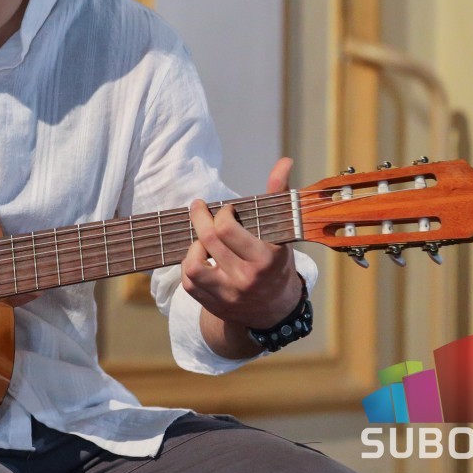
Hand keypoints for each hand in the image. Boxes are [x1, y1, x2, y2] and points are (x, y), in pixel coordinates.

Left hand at [181, 158, 300, 333]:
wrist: (274, 310)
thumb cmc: (277, 263)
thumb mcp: (283, 233)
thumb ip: (279, 197)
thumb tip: (284, 162)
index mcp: (265, 260)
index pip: (227, 229)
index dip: (221, 213)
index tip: (226, 209)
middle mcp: (246, 279)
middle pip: (208, 241)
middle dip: (199, 217)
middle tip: (199, 207)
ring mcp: (228, 294)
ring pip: (193, 265)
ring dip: (193, 246)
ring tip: (201, 238)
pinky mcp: (213, 304)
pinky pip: (188, 282)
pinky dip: (189, 265)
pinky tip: (200, 256)